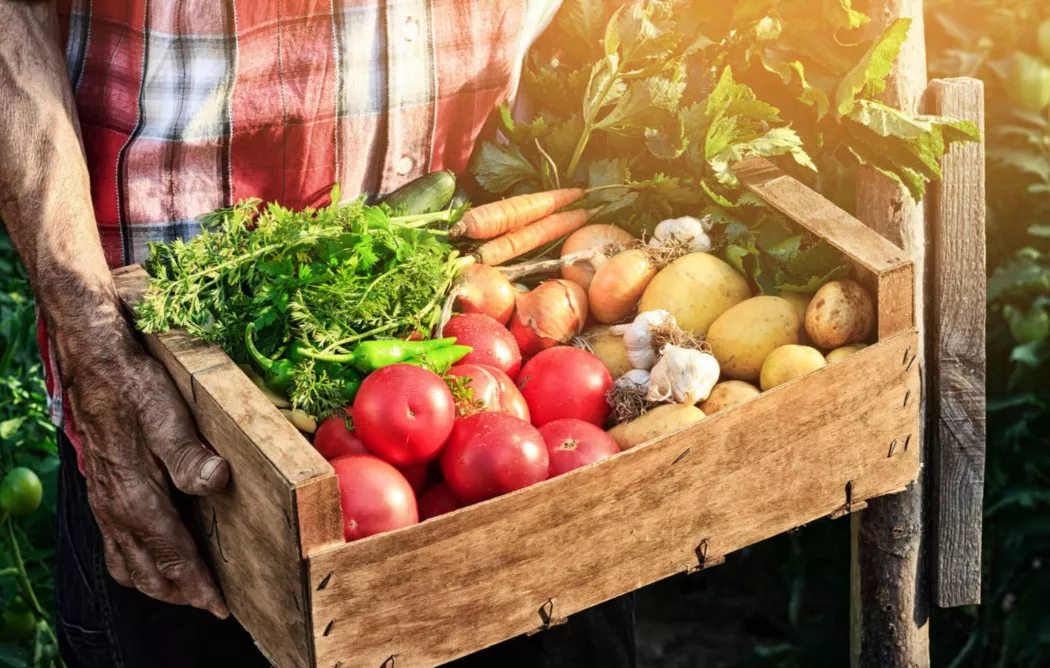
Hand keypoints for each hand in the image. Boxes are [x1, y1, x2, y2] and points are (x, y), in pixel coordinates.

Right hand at [60, 322, 230, 617]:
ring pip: (125, 557)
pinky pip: (114, 538)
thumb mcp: (165, 407)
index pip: (167, 549)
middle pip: (144, 565)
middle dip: (176, 590)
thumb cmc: (132, 380)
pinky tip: (149, 556)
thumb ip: (187, 450)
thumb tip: (217, 481)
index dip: (193, 580)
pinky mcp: (103, 485)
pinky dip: (134, 560)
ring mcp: (104, 495)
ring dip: (154, 581)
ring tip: (183, 591)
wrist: (91, 355)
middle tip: (209, 604)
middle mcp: (114, 501)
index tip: (218, 603)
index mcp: (132, 487)